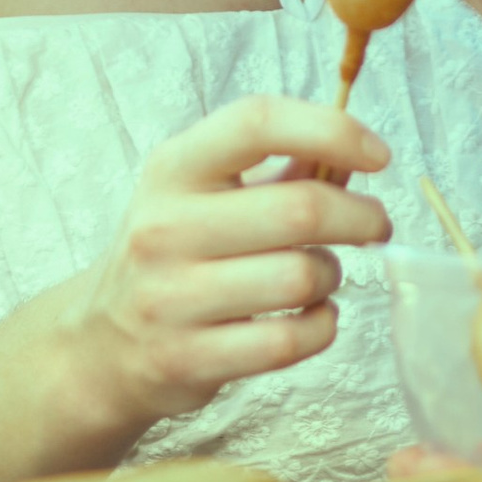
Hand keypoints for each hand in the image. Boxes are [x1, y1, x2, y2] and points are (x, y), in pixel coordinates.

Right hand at [54, 96, 389, 441]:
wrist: (101, 345)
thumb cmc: (174, 252)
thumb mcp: (206, 193)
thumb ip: (281, 168)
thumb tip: (356, 153)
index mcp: (174, 168)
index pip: (257, 123)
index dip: (330, 129)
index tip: (380, 155)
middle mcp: (165, 227)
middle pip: (299, 210)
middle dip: (359, 217)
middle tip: (376, 225)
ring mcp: (171, 298)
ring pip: (300, 278)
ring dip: (332, 275)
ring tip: (323, 274)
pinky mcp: (186, 359)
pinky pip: (288, 341)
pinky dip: (321, 327)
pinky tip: (313, 316)